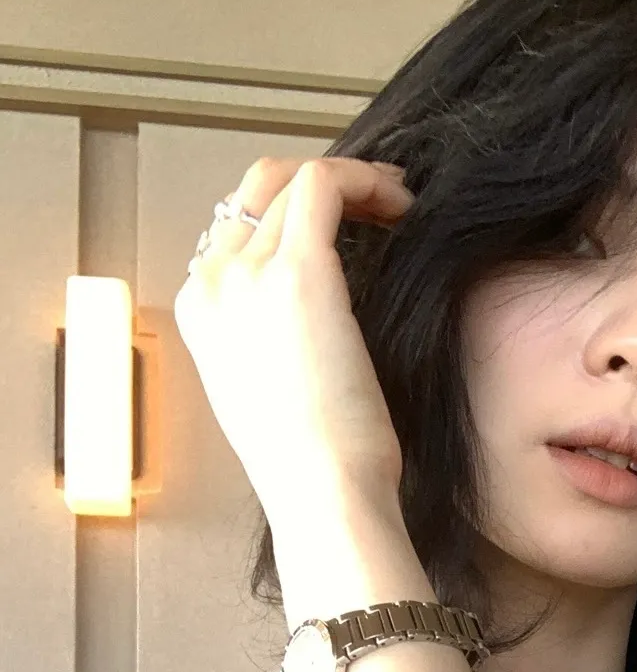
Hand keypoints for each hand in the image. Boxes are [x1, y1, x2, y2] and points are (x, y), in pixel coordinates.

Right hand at [174, 155, 413, 537]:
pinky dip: (365, 179)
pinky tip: (402, 204)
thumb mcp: (270, 390)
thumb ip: (272, 338)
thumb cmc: (312, 463)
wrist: (319, 493)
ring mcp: (248, 272)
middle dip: (318, 183)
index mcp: (200, 311)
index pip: (238, 229)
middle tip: (376, 201)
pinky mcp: (299, 272)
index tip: (347, 225)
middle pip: (256, 189)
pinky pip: (324, 182)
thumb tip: (312, 312)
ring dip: (349, 179)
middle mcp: (213, 281)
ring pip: (290, 178)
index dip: (294, 213)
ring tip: (395, 202)